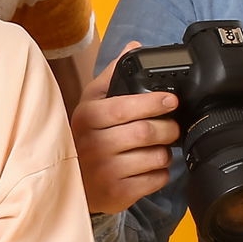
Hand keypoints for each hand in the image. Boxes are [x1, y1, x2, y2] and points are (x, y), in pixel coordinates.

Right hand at [70, 44, 181, 212]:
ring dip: (166, 151)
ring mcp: (105, 172)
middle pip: (145, 133)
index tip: (171, 100)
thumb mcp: (91, 103)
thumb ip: (113, 74)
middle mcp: (94, 145)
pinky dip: (162, 172)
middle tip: (172, 127)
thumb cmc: (84, 137)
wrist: (71, 182)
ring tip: (161, 147)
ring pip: (154, 158)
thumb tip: (134, 47)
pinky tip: (152, 166)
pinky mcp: (117, 194)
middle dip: (167, 128)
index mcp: (88, 118)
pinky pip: (155, 180)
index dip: (153, 103)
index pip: (125, 108)